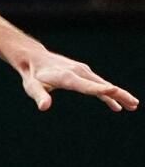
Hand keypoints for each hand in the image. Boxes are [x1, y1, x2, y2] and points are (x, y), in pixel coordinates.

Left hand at [18, 50, 138, 111]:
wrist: (34, 58)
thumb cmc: (32, 75)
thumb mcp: (32, 87)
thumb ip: (40, 96)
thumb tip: (44, 107)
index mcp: (66, 77)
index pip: (85, 85)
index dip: (99, 89)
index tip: (114, 91)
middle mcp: (77, 72)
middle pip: (101, 85)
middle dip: (118, 94)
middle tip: (134, 104)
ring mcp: (82, 71)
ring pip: (104, 84)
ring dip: (119, 94)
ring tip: (133, 105)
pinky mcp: (83, 73)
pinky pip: (98, 85)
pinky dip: (108, 93)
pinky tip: (116, 106)